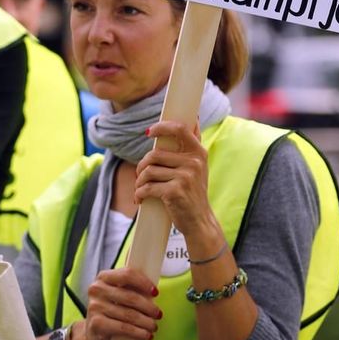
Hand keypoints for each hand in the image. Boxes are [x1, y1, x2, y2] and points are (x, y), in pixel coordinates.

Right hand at [71, 267, 161, 339]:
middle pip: (130, 297)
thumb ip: (130, 288)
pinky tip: (146, 335)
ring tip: (154, 326)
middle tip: (158, 314)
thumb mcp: (116, 295)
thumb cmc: (109, 311)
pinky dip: (138, 333)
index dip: (144, 283)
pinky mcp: (96, 324)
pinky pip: (123, 328)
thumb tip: (153, 291)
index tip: (155, 292)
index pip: (127, 274)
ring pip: (129, 314)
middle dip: (148, 307)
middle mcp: (97, 289)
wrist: (92, 335)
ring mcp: (95, 307)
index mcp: (104, 277)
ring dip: (146, 322)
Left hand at [134, 120, 210, 236]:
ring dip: (139, 181)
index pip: (180, 129)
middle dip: (142, 165)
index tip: (150, 132)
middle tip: (140, 174)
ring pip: (149, 171)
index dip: (162, 127)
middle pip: (155, 155)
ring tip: (140, 187)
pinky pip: (147, 187)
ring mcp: (185, 177)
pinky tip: (140, 198)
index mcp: (199, 152)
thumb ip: (192, 145)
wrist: (200, 221)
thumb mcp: (198, 166)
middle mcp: (193, 162)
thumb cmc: (194, 192)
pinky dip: (139, 193)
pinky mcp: (175, 192)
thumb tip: (192, 118)